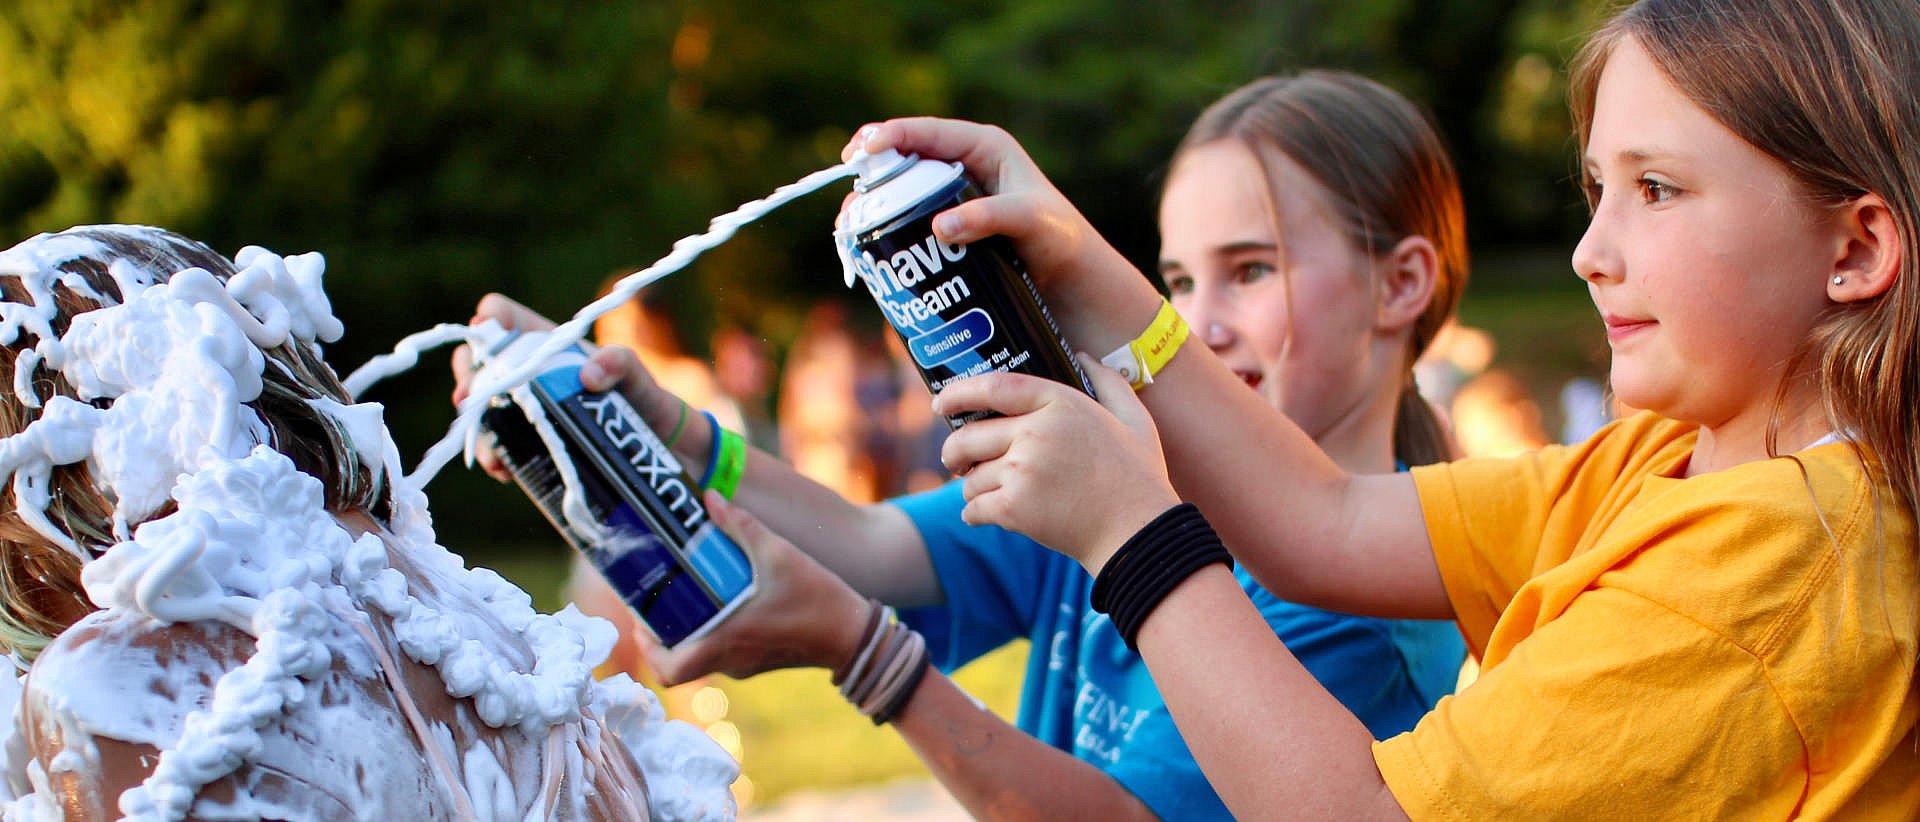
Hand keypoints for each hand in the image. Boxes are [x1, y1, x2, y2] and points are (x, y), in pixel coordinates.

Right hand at [450, 293, 688, 479]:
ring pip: (482, 407)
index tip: (486, 327)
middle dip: (469, 377)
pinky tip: (503, 469)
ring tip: (491, 451)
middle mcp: (529, 374)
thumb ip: (621, 364)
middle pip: (479, 362)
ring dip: (477, 426)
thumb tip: (588, 375)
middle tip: (469, 398)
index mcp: (549, 345)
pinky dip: (494, 455)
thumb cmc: (645, 399)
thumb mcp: (638, 377)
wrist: (658, 447)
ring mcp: (526, 409)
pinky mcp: (529, 442)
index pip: (506, 317)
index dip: (491, 318)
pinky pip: (498, 443)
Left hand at [641, 491, 871, 686]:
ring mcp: (744, 666)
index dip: (646, 647)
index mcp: (726, 642)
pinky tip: (719, 601)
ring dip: (686, 632)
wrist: (855, 634)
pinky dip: (710, 633)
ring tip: (685, 594)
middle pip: (676, 663)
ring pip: (699, 657)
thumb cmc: (817, 598)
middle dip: (660, 635)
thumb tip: (709, 497)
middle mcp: (729, 661)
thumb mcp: (778, 553)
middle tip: (657, 600)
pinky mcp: (758, 662)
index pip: (668, 669)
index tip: (642, 618)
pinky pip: (721, 652)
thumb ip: (740, 524)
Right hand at [843, 119, 1154, 350]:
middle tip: (848, 194)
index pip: (928, 132)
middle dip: (872, 174)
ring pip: (902, 191)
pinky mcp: (949, 226)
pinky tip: (869, 245)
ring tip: (850, 224)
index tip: (861, 151)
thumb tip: (939, 226)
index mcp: (984, 147)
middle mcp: (964, 167)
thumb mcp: (1028, 220)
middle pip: (905, 160)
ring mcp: (953, 197)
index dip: (889, 135)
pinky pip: (909, 219)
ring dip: (875, 205)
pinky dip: (888, 229)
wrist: (1070, 276)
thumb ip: (988, 217)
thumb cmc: (1059, 238)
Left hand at [933, 354, 1178, 573]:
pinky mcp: (1014, 508)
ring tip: (989, 494)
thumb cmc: (1138, 475)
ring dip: (973, 488)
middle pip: (968, 437)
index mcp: (1060, 403)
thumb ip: (1108, 382)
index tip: (940, 403)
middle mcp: (1036, 432)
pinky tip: (984, 516)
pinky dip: (974, 515)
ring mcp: (1022, 470)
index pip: (994, 386)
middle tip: (956, 462)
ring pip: (970, 478)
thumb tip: (1083, 355)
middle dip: (954, 452)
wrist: (1138, 531)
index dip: (958, 393)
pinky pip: (973, 508)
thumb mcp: (1135, 418)